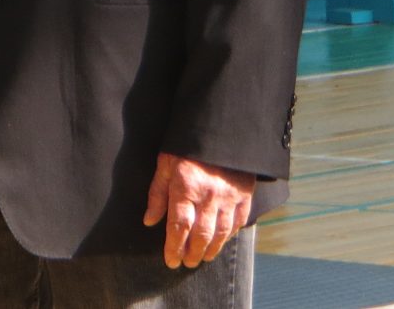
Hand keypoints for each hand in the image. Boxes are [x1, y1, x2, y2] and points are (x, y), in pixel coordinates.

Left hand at [143, 152, 254, 267]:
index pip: (179, 226)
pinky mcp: (244, 195)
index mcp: (186, 188)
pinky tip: (221, 241)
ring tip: (202, 258)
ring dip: (211, 248)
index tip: (170, 261)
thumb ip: (157, 194)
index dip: (174, 246)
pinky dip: (229, 235)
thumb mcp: (165, 165)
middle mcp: (209, 196)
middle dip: (193, 252)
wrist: (220, 131)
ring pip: (221, 232)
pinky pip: (238, 222)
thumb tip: (149, 221)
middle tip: (186, 263)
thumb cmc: (185, 148)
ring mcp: (229, 197)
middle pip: (201, 234)